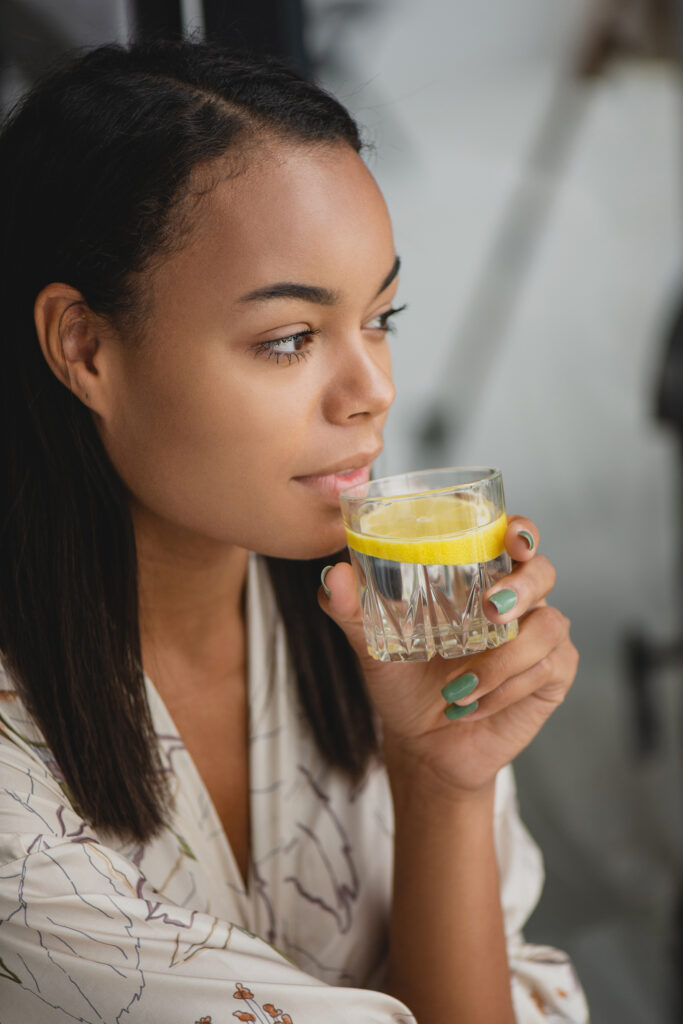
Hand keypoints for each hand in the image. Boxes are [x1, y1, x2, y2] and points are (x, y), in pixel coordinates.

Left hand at [319, 516, 577, 797]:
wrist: (422, 746)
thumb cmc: (403, 682)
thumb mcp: (371, 644)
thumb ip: (350, 609)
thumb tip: (333, 575)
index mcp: (479, 577)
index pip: (513, 537)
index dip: (521, 530)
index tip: (513, 536)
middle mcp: (516, 600)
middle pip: (543, 572)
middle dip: (523, 588)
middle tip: (491, 612)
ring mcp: (540, 637)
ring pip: (546, 627)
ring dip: (501, 662)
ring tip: (457, 689)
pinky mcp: (552, 676)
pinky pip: (545, 669)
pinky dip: (506, 689)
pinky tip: (473, 703)